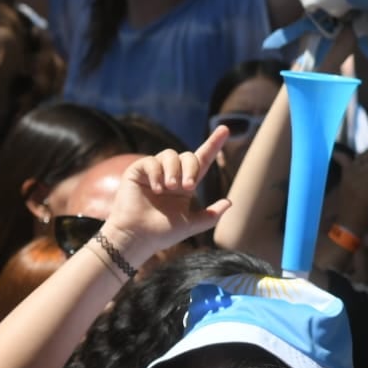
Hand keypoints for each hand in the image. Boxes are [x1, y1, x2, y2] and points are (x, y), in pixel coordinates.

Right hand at [99, 130, 232, 258]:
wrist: (137, 237)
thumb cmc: (162, 233)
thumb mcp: (192, 224)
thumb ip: (211, 215)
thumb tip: (230, 202)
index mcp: (185, 185)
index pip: (202, 160)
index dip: (213, 144)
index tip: (225, 129)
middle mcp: (171, 175)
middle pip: (188, 156)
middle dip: (191, 169)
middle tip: (188, 187)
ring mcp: (154, 172)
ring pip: (171, 155)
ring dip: (174, 170)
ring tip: (170, 188)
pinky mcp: (138, 171)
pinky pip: (151, 161)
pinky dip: (156, 173)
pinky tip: (156, 188)